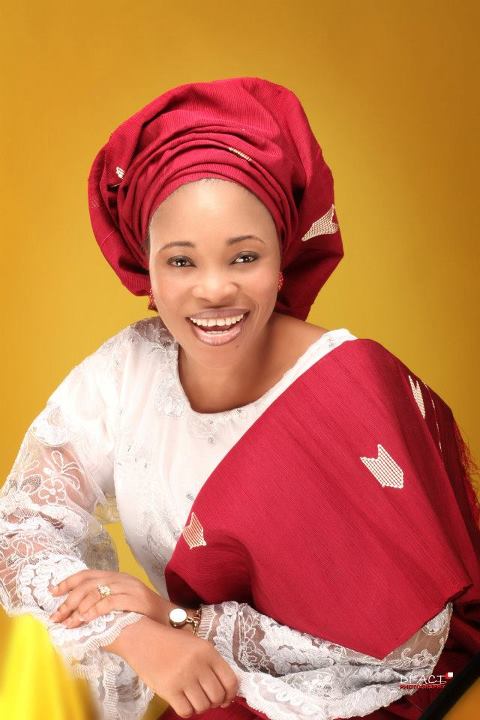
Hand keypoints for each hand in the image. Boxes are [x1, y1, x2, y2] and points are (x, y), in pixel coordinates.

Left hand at [48, 569, 169, 627]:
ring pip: (96, 592)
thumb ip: (103, 601)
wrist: (167, 618)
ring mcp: (128, 587)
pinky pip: (109, 601)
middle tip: (57, 615)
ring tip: (69, 621)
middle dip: (69, 600)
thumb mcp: (121, 602)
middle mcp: (121, 578)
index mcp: (116, 577)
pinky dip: (94, 610)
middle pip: (88, 583)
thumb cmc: (142, 614)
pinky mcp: (135, 598)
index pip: (87, 574)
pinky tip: (86, 619)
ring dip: (79, 608)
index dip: (68, 582)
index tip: (52, 592)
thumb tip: (77, 612)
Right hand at [113, 616, 238, 716]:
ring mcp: (183, 677)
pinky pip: (186, 711)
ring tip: (193, 698)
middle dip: (215, 702)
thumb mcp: (196, 644)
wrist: (142, 637)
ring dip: (200, 706)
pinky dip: (187, 710)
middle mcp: (198, 664)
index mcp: (208, 651)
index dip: (231, 694)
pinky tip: (182, 701)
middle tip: (206, 698)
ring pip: (203, 706)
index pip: (230, 681)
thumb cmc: (171, 641)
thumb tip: (225, 692)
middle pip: (217, 696)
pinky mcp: (168, 689)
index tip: (226, 698)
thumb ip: (211, 663)